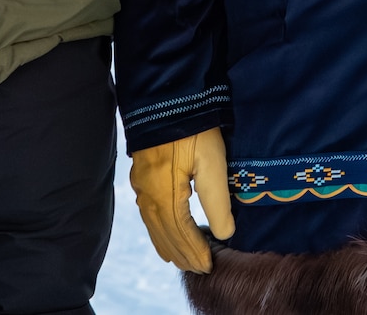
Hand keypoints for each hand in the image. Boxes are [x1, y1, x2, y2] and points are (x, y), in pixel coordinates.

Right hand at [130, 127, 235, 271]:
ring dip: (168, 244)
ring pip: (153, 225)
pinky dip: (158, 229)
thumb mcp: (212, 162)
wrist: (166, 97)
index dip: (195, 251)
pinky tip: (163, 231)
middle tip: (198, 269)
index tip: (208, 265)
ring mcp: (141, 184)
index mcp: (165, 194)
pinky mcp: (141, 174)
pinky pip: (148, 212)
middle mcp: (148, 194)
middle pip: (164, 234)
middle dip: (182, 253)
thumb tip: (225, 233)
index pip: (181, 233)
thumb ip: (217, 201)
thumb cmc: (194, 128)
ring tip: (181, 259)